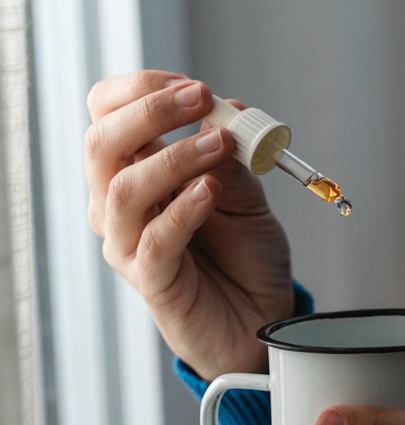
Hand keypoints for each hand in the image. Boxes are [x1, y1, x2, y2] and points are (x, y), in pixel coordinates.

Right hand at [85, 70, 293, 379]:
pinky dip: (182, 210)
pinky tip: (209, 193)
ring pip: (123, 190)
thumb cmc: (247, 257)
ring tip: (219, 146)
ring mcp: (129, 243)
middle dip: (149, 112)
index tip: (194, 87)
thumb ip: (233, 160)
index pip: (108, 116)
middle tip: (199, 97)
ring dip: (174, 159)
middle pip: (102, 143)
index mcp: (137, 172)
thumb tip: (225, 111)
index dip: (142, 92)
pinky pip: (152, 241)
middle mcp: (121, 205)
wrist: (263, 317)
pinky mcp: (151, 280)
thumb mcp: (248, 199)